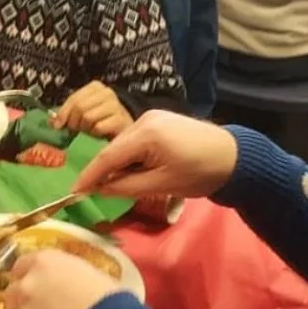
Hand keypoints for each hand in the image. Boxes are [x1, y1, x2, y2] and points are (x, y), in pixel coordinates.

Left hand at [3, 250, 123, 308]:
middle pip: (13, 291)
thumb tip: (67, 285)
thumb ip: (68, 276)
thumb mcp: (90, 274)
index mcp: (44, 262)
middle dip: (24, 300)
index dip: (30, 275)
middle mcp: (27, 284)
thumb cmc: (109, 299)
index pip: (22, 265)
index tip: (40, 284)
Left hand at [53, 81, 132, 138]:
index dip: (63, 113)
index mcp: (95, 87)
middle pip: (79, 107)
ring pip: (88, 117)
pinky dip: (96, 133)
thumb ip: (67, 114)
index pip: (73, 98)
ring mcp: (116, 105)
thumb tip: (52, 122)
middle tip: (77, 130)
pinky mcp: (121, 119)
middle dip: (74, 122)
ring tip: (90, 130)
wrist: (124, 129)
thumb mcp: (82, 113)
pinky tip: (100, 133)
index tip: (58, 125)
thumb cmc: (101, 120)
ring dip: (86, 128)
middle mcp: (107, 92)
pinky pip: (98, 127)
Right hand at [71, 109, 237, 198]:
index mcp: (146, 133)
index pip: (108, 155)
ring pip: (124, 143)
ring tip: (110, 185)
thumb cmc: (200, 173)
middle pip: (114, 147)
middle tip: (88, 191)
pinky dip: (129, 156)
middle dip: (101, 170)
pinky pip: (135, 139)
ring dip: (117, 163)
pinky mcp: (160, 121)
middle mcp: (145, 119)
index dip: (89, 175)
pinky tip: (130, 171)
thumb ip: (127, 186)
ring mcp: (153, 117)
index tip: (73, 191)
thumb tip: (100, 190)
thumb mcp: (162, 185)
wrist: (234, 157)